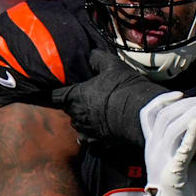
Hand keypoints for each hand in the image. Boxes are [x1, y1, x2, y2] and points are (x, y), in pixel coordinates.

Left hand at [50, 49, 168, 145]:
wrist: (142, 115)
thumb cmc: (125, 88)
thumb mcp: (112, 66)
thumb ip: (96, 58)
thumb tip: (90, 52)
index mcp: (74, 97)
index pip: (53, 96)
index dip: (54, 92)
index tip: (57, 89)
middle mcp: (76, 115)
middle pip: (67, 109)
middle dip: (72, 104)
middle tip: (85, 97)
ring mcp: (86, 131)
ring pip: (77, 124)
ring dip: (82, 119)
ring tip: (94, 112)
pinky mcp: (98, 142)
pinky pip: (88, 140)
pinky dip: (91, 136)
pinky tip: (99, 130)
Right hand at [140, 92, 195, 195]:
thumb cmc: (180, 187)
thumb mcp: (179, 159)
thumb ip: (186, 143)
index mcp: (152, 145)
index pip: (147, 114)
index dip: (161, 100)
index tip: (179, 94)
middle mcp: (153, 149)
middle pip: (162, 117)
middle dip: (183, 104)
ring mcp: (161, 160)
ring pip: (170, 128)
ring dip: (189, 114)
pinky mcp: (173, 172)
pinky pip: (180, 150)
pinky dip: (190, 135)